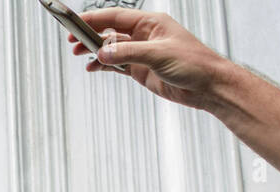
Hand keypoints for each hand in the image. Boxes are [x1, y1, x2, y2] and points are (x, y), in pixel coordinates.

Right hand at [73, 9, 234, 111]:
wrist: (207, 86)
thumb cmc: (194, 63)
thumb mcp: (158, 55)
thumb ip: (128, 52)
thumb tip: (103, 52)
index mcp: (151, 23)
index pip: (116, 17)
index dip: (94, 19)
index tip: (76, 22)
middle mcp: (144, 35)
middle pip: (110, 30)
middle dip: (90, 35)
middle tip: (72, 41)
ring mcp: (141, 53)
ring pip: (111, 48)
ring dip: (95, 51)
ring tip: (79, 55)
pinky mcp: (140, 69)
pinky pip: (115, 65)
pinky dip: (103, 65)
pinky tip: (93, 68)